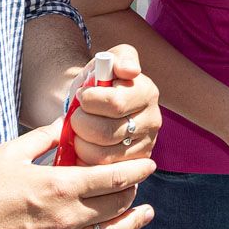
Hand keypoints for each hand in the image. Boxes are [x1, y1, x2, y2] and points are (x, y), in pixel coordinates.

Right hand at [0, 120, 156, 228]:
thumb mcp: (9, 153)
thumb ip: (43, 138)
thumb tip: (65, 124)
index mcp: (59, 185)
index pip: (112, 177)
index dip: (136, 170)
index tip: (149, 164)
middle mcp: (67, 218)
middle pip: (117, 205)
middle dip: (133, 192)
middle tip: (138, 184)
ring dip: (133, 223)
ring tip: (146, 214)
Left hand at [67, 45, 161, 165]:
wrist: (93, 106)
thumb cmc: (99, 81)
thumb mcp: (106, 61)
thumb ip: (119, 58)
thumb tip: (130, 70)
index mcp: (147, 92)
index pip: (115, 103)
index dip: (90, 101)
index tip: (82, 95)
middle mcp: (153, 120)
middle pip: (107, 132)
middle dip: (81, 124)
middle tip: (75, 116)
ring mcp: (146, 146)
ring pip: (103, 155)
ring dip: (81, 142)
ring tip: (78, 131)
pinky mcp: (134, 167)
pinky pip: (103, 171)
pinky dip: (86, 159)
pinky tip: (84, 145)